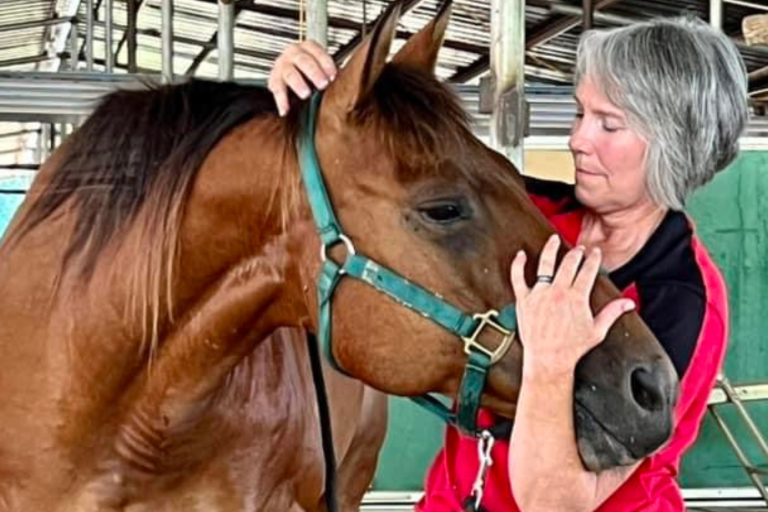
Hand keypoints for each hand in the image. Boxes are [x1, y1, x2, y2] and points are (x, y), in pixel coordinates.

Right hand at [268, 40, 336, 115]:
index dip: (326, 64)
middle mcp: (293, 53)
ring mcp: (282, 65)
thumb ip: (329, 73)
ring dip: (298, 84)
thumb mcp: (321, 67)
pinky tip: (285, 109)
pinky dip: (281, 100)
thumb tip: (342, 83)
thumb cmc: (311, 71)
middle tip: (323, 84)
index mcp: (308, 48)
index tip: (333, 75)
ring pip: (289, 73)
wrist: (293, 75)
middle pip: (303, 60)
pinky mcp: (274, 79)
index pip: (317, 52)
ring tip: (306, 94)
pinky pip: (277, 89)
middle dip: (314, 72)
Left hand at [510, 234, 635, 378]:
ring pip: (544, 264)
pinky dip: (518, 264)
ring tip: (554, 239)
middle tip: (580, 249)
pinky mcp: (523, 300)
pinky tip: (520, 254)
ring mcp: (539, 294)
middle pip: (569, 264)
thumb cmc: (572, 348)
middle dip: (576, 253)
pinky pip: (518, 277)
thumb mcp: (597, 330)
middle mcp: (558, 292)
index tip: (595, 253)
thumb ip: (612, 312)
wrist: (548, 359)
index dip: (593, 259)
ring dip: (550, 249)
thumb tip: (629, 303)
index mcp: (577, 297)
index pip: (588, 270)